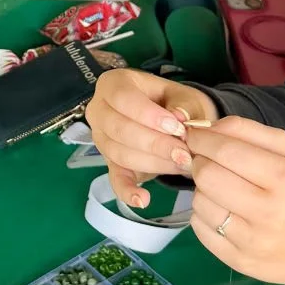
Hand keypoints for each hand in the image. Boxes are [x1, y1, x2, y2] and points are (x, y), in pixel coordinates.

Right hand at [87, 66, 217, 203]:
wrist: (173, 120)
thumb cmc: (175, 103)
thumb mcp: (185, 96)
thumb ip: (184, 105)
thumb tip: (179, 119)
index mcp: (114, 84)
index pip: (123, 98)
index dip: (148, 115)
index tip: (177, 128)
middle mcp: (99, 110)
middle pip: (119, 129)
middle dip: (155, 144)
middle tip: (185, 154)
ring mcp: (101, 138)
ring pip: (120, 153)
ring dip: (153, 162)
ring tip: (182, 165)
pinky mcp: (109, 163)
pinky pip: (114, 179)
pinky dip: (127, 191)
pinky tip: (143, 199)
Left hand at [182, 119, 284, 284]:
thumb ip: (250, 132)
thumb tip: (207, 128)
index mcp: (284, 177)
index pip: (226, 150)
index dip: (201, 139)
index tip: (194, 135)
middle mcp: (267, 210)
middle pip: (206, 175)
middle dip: (198, 162)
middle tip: (205, 161)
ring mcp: (251, 240)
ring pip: (199, 202)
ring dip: (202, 190)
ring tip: (220, 189)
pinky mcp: (237, 261)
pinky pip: (199, 229)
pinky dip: (203, 215)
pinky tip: (222, 212)